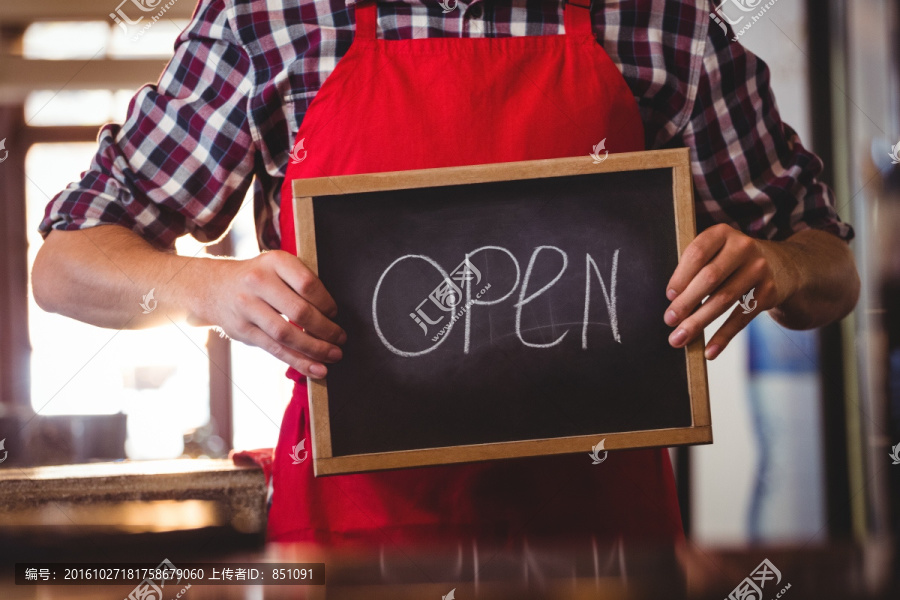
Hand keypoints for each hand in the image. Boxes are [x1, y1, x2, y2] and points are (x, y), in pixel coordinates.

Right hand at [197, 251, 345, 378]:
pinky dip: (298, 361)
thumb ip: (300, 284)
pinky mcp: (242, 330)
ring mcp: (247, 307)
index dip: (326, 303)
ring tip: (333, 356)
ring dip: (314, 349)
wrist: (215, 287)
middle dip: (325, 330)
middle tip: (340, 339)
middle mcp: (257, 282)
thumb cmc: (260, 278)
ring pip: (286, 334)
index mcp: (274, 261)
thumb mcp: (278, 267)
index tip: (335, 314)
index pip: (307, 284)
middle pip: (299, 311)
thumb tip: (331, 316)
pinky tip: (315, 368)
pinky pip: (275, 349)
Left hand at [663, 223, 798, 359]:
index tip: (669, 296)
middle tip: (669, 321)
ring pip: (724, 299)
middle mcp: (743, 247)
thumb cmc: (732, 262)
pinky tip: (709, 351)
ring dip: (699, 322)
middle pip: (710, 278)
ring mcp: (759, 269)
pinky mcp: (769, 291)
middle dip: (686, 302)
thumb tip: (673, 303)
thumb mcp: (716, 253)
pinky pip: (741, 317)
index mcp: (722, 233)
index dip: (681, 276)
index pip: (697, 253)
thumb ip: (695, 269)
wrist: (783, 265)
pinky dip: (723, 336)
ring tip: (680, 338)